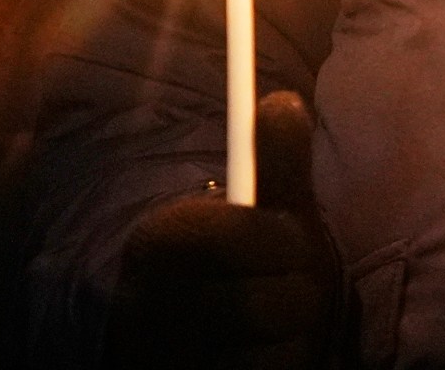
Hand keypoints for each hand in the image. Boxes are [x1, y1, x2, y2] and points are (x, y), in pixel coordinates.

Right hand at [102, 92, 334, 369]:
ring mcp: (163, 357)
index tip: (295, 241)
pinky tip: (268, 354)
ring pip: (270, 352)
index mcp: (158, 243)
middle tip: (291, 287)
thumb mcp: (258, 212)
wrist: (193, 343)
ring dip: (293, 337)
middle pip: (265, 304)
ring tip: (277, 323)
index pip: (236, 237)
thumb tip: (283, 101)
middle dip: (298, 293)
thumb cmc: (243, 266)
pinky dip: (281, 367)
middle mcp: (146, 306)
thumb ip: (274, 160)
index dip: (283, 242)